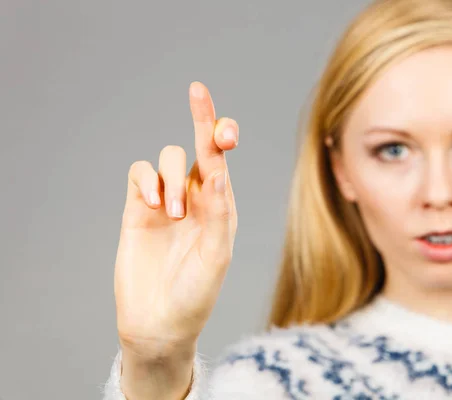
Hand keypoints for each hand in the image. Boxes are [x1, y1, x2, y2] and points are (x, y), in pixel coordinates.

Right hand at [114, 82, 238, 356]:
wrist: (160, 321)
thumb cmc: (197, 293)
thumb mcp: (216, 255)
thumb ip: (218, 213)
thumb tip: (218, 171)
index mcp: (221, 204)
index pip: (222, 159)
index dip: (220, 129)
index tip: (223, 117)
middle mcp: (196, 197)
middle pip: (198, 145)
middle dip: (202, 121)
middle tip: (199, 96)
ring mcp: (166, 201)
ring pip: (169, 158)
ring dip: (173, 177)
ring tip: (174, 213)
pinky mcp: (137, 208)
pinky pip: (140, 174)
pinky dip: (147, 181)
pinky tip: (154, 206)